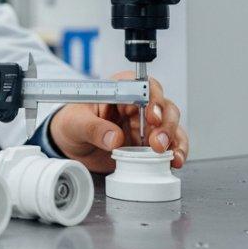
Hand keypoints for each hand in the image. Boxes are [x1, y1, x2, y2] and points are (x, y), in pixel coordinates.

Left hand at [47, 72, 188, 173]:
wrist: (71, 145)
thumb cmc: (72, 124)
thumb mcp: (75, 123)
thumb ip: (93, 128)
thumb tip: (114, 138)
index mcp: (120, 90)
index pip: (143, 86)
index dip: (152, 99)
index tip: (151, 116)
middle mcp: (137, 104)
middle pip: (163, 106)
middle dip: (165, 124)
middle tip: (158, 143)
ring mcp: (145, 124)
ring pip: (171, 125)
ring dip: (174, 140)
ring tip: (170, 156)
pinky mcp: (148, 143)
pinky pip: (169, 144)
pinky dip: (176, 152)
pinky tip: (174, 162)